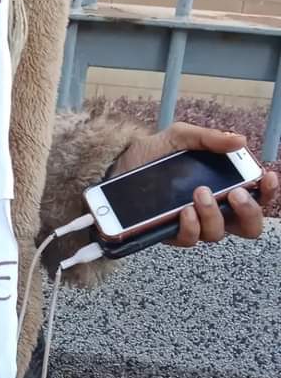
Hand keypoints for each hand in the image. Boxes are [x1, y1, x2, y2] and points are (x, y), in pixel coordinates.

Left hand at [112, 123, 278, 245]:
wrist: (113, 165)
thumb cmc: (150, 153)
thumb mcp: (179, 137)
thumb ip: (208, 138)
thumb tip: (239, 140)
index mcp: (221, 186)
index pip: (256, 196)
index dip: (268, 192)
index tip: (266, 177)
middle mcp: (211, 209)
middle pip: (247, 226)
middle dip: (249, 212)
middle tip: (237, 193)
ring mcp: (190, 223)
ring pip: (217, 234)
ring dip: (214, 214)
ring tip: (200, 193)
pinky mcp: (168, 233)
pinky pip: (188, 239)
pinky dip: (190, 226)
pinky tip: (184, 210)